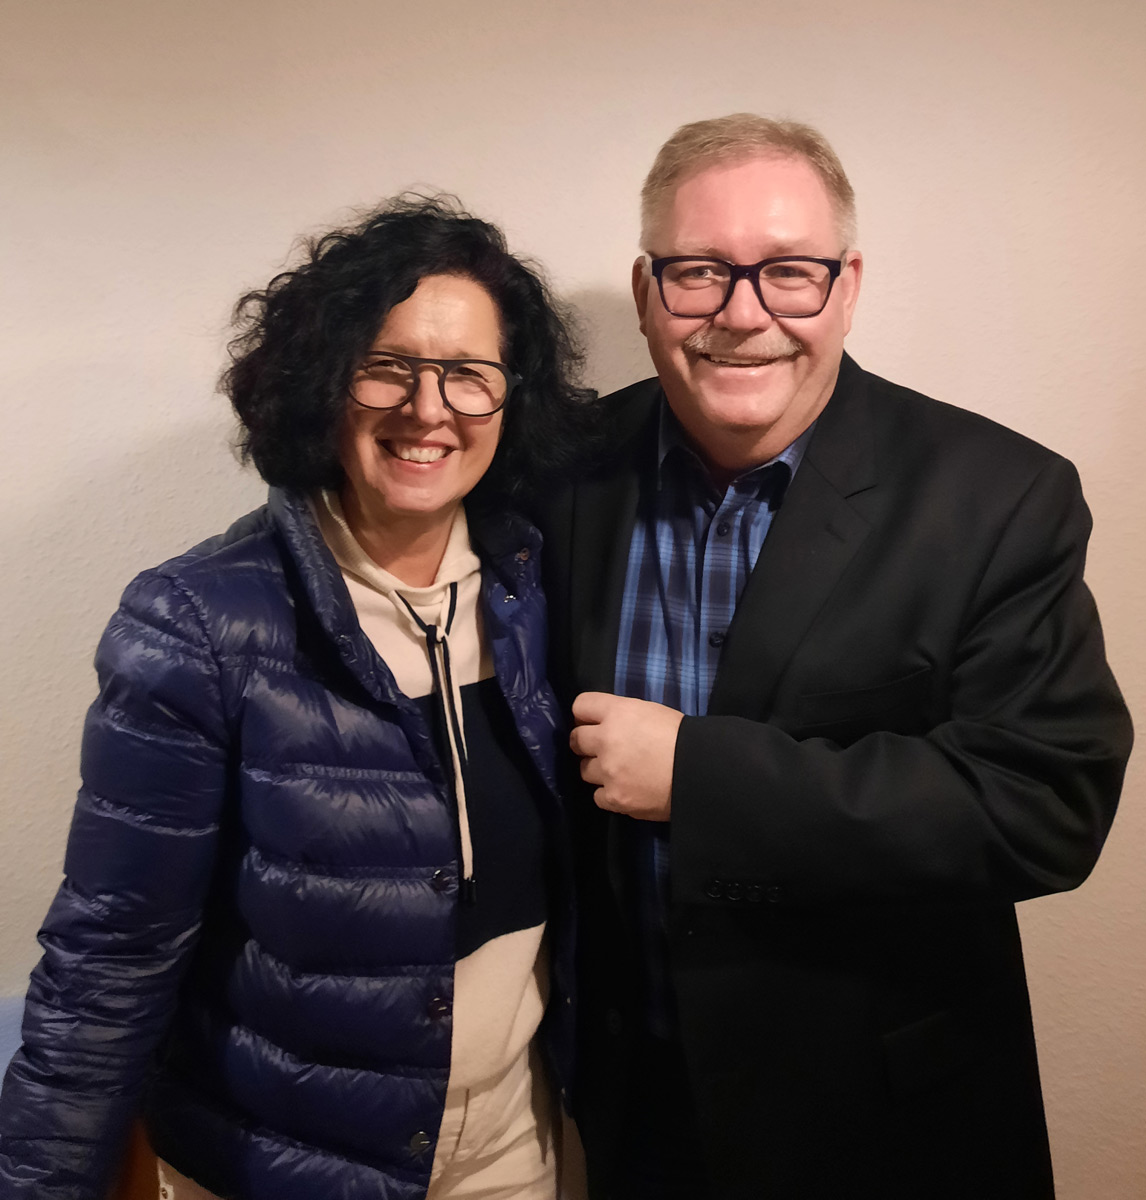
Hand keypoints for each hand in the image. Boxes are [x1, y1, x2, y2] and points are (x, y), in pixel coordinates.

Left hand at [569, 692, 682, 820]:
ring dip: (598, 770)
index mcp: (617, 713)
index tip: (592, 723)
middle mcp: (606, 740)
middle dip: (587, 744)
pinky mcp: (615, 798)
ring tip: (619, 771)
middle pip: (575, 740)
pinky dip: (609, 793)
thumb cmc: (682, 737)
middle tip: (604, 749)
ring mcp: (608, 772)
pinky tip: (626, 789)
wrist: (701, 772)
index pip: (580, 706)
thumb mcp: (651, 712)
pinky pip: (597, 796)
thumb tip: (604, 725)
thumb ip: (622, 716)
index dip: (585, 715)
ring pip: (584, 770)